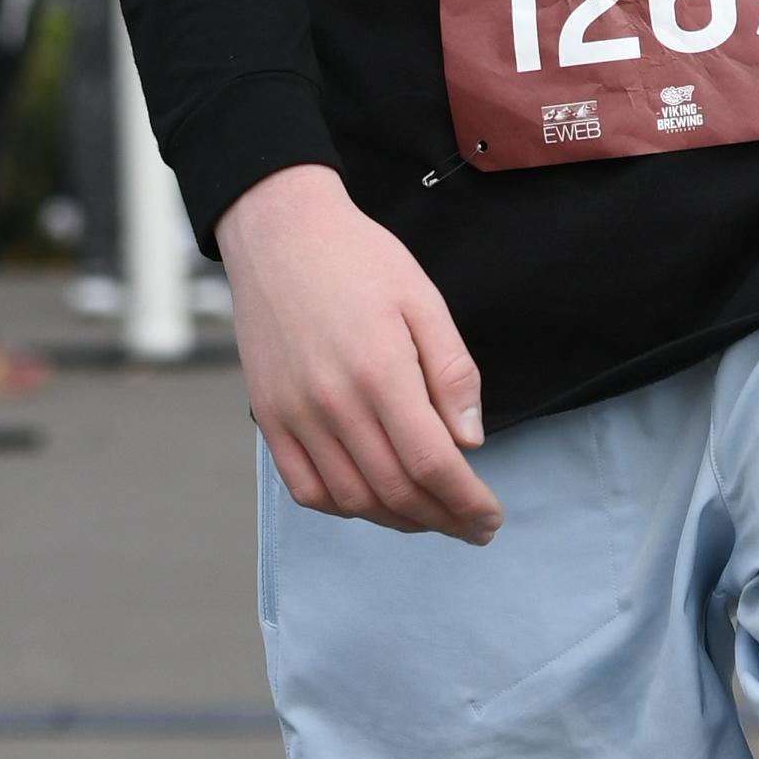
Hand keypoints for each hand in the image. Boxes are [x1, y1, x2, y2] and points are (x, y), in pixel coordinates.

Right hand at [217, 162, 502, 539]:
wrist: (280, 231)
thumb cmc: (359, 260)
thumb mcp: (424, 300)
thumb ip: (452, 372)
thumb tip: (470, 441)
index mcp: (380, 371)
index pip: (433, 463)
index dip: (467, 502)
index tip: (490, 518)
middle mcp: (333, 402)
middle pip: (395, 490)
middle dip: (442, 519)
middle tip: (471, 527)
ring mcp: (293, 414)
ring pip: (352, 499)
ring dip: (398, 520)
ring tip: (430, 517)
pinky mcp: (268, 417)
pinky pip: (305, 488)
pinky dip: (343, 508)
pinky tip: (372, 500)